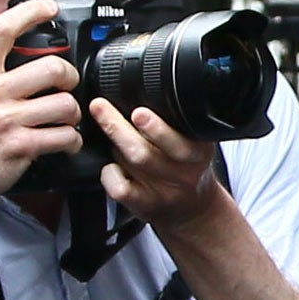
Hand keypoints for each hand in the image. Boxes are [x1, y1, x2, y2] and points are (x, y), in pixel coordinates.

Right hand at [0, 0, 81, 223]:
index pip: (3, 31)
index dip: (31, 12)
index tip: (49, 8)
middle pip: (51, 67)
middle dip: (68, 76)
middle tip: (65, 86)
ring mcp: (6, 121)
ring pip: (64, 103)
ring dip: (73, 112)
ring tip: (65, 119)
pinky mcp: (19, 148)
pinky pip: (63, 136)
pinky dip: (71, 140)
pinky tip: (64, 142)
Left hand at [91, 100, 219, 229]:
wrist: (193, 209)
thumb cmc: (187, 167)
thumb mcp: (195, 142)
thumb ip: (177, 122)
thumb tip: (136, 90)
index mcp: (198, 152)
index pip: (180, 142)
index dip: (157, 128)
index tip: (138, 112)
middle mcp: (182, 173)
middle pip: (146, 151)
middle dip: (119, 127)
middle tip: (100, 106)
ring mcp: (163, 191)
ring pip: (132, 164)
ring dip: (114, 140)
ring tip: (104, 120)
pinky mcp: (145, 205)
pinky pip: (120, 188)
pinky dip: (109, 173)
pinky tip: (110, 166)